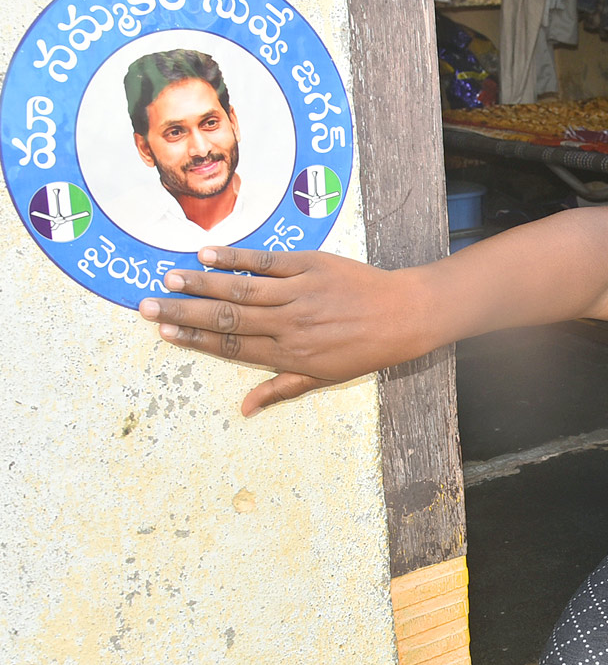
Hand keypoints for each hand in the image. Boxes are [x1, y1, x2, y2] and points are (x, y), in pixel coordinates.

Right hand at [139, 247, 415, 416]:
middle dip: (184, 314)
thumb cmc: (364, 350)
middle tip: (146, 307)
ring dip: (202, 284)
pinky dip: (237, 257)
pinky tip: (208, 254)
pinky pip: (267, 261)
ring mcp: (300, 292)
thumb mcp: (324, 377)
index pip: (233, 347)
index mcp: (291, 353)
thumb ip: (281, 388)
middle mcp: (291, 323)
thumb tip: (244, 410)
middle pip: (227, 319)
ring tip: (169, 279)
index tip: (164, 333)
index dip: (196, 341)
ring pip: (241, 289)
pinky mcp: (311, 265)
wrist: (404, 315)